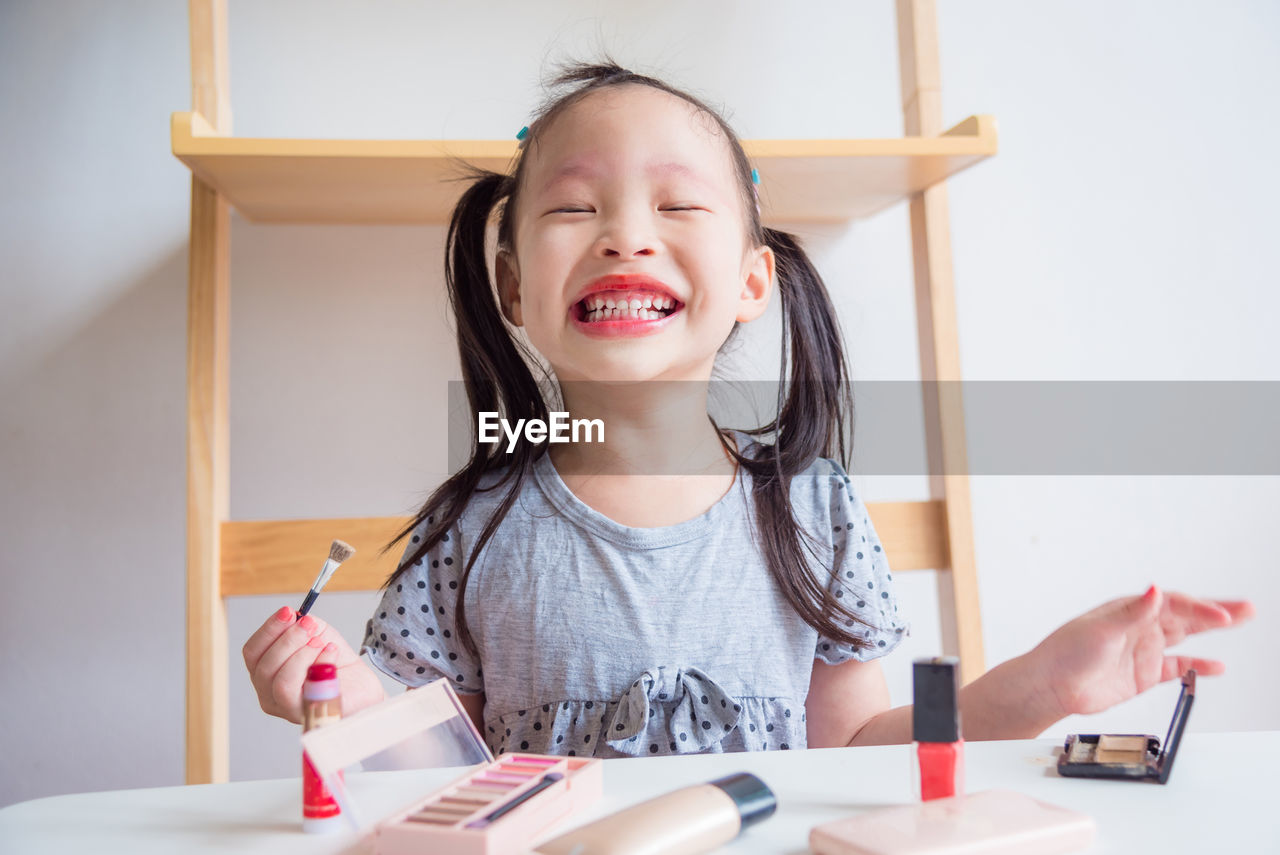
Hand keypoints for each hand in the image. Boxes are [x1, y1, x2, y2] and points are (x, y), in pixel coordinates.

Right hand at [242, 606, 385, 723]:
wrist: (362, 687)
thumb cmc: (335, 664)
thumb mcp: (317, 636)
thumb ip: (302, 626)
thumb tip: (293, 616)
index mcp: (265, 673)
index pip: (252, 652)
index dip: (268, 629)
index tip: (287, 611)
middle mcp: (269, 695)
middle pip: (263, 666)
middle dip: (288, 639)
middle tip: (310, 624)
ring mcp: (287, 709)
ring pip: (280, 680)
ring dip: (303, 653)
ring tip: (321, 642)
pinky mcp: (309, 715)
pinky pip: (306, 690)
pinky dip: (320, 664)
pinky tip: (331, 654)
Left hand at [1032, 585, 1254, 717]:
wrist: (1052, 686)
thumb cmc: (1067, 652)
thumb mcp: (1101, 629)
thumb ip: (1133, 613)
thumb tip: (1154, 590)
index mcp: (1130, 610)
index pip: (1173, 604)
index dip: (1200, 608)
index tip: (1224, 616)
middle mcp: (1140, 627)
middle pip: (1186, 616)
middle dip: (1216, 611)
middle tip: (1246, 608)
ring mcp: (1143, 650)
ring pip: (1186, 637)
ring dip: (1212, 632)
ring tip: (1239, 623)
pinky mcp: (1143, 674)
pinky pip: (1177, 667)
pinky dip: (1197, 667)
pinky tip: (1216, 666)